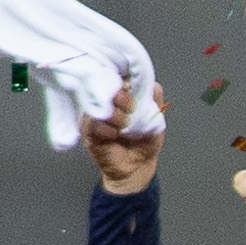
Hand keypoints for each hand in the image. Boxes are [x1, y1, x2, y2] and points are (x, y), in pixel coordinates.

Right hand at [85, 78, 167, 195]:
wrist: (138, 166)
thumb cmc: (145, 141)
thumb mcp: (156, 119)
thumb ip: (155, 101)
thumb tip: (153, 85)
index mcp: (120, 97)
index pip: (115, 78)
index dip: (124, 80)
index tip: (133, 88)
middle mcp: (105, 104)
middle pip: (106, 88)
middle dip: (122, 97)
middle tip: (131, 109)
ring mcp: (95, 117)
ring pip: (99, 105)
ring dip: (116, 115)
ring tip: (126, 125)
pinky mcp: (89, 132)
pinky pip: (94, 124)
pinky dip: (108, 128)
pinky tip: (116, 134)